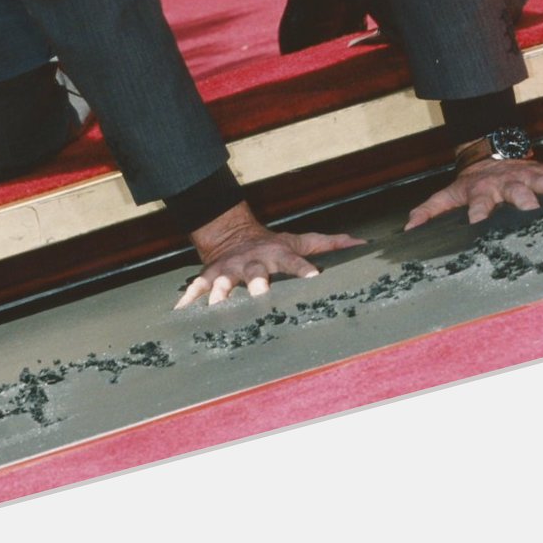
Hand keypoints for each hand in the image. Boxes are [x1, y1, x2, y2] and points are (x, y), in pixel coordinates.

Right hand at [175, 201, 362, 308]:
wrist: (231, 232)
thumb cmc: (271, 245)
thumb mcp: (298, 242)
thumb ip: (328, 245)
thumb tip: (362, 242)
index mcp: (276, 255)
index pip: (294, 261)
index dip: (305, 268)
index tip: (315, 276)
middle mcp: (253, 262)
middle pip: (257, 272)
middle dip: (257, 283)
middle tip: (260, 294)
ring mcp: (230, 269)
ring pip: (224, 280)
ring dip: (219, 292)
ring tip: (215, 305)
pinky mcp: (210, 274)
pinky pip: (197, 286)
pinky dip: (188, 297)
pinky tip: (180, 310)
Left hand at [404, 156, 542, 230]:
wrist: (487, 150)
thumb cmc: (471, 181)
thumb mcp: (449, 193)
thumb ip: (429, 211)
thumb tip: (408, 229)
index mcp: (484, 190)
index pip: (479, 202)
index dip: (478, 212)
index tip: (479, 224)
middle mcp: (508, 182)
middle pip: (518, 192)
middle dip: (526, 202)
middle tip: (535, 213)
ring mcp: (529, 174)